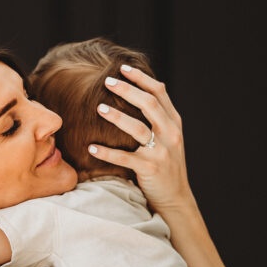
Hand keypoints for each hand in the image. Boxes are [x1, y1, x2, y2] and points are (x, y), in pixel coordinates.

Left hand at [90, 65, 193, 213]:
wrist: (175, 198)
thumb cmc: (166, 165)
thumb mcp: (168, 138)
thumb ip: (159, 117)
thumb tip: (146, 89)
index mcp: (174, 123)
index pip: (159, 92)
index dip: (141, 78)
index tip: (123, 68)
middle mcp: (170, 134)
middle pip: (149, 104)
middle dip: (128, 90)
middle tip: (107, 81)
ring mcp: (161, 152)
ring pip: (138, 128)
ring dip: (117, 116)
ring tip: (99, 108)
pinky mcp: (150, 169)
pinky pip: (125, 158)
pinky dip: (107, 152)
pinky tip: (91, 148)